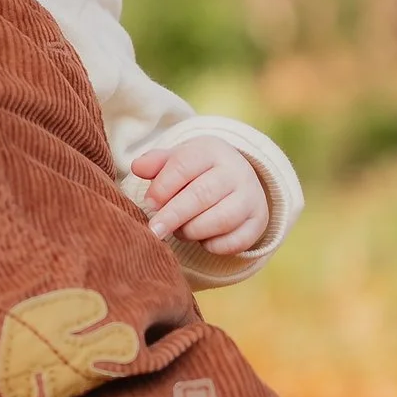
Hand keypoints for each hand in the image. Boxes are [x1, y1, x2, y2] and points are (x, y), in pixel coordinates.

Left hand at [132, 134, 270, 257]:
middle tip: (154, 231)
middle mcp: (236, 171)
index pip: (183, 166)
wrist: (235, 179)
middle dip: (173, 215)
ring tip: (179, 231)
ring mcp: (251, 197)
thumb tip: (138, 167)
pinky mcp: (258, 222)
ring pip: (220, 220)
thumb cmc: (194, 172)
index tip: (149, 204)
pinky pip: (235, 241)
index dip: (162, 188)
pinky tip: (202, 240)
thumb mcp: (175, 161)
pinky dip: (213, 246)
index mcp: (211, 150)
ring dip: (193, 231)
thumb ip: (155, 163)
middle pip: (201, 195)